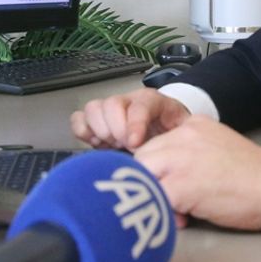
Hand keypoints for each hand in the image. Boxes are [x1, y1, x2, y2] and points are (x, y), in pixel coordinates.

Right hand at [70, 87, 190, 150]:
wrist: (167, 134)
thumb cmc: (172, 137)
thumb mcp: (181, 138)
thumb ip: (174, 145)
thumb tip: (163, 160)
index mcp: (153, 102)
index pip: (140, 105)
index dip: (135, 124)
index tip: (134, 145)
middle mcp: (129, 101)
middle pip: (112, 104)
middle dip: (117, 129)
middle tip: (125, 146)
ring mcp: (110, 110)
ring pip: (94, 108)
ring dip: (100, 130)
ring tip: (113, 145)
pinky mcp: (96, 121)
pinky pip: (79, 118)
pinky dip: (83, 131)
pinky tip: (97, 144)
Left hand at [135, 117, 260, 231]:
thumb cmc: (253, 176)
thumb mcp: (217, 149)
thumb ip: (190, 154)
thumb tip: (168, 176)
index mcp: (192, 126)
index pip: (154, 144)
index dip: (157, 168)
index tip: (166, 183)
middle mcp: (182, 137)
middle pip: (142, 158)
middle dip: (149, 181)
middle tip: (167, 200)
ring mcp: (180, 159)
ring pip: (142, 177)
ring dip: (152, 195)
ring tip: (174, 210)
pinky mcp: (182, 185)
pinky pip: (155, 200)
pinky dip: (163, 213)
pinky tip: (181, 219)